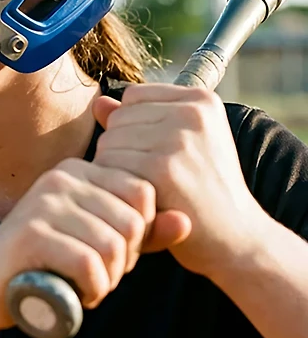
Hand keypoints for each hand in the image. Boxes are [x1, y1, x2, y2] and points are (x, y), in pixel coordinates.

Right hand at [0, 157, 188, 332]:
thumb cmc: (50, 264)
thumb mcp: (101, 243)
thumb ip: (144, 233)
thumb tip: (187, 221)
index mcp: (78, 170)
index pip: (142, 192)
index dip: (139, 233)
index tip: (112, 253)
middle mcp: (61, 177)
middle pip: (133, 220)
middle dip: (124, 259)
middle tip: (97, 273)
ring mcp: (44, 201)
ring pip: (114, 245)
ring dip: (107, 279)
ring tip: (83, 282)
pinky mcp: (33, 232)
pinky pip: (90, 265)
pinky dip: (91, 290)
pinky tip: (73, 292)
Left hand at [93, 84, 266, 278]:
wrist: (239, 241)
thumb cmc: (204, 190)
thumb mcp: (183, 144)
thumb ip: (141, 118)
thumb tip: (98, 103)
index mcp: (201, 100)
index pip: (133, 96)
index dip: (133, 127)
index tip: (158, 154)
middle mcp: (192, 112)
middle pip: (118, 119)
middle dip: (123, 149)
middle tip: (151, 178)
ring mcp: (178, 140)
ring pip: (109, 142)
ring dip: (116, 169)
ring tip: (148, 189)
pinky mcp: (163, 169)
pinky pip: (110, 166)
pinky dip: (116, 188)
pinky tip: (140, 202)